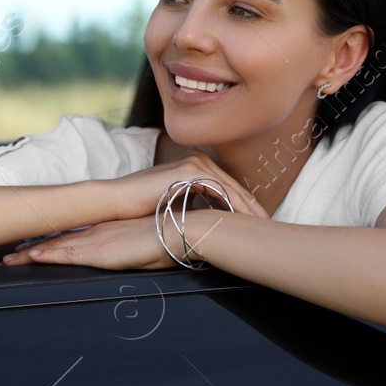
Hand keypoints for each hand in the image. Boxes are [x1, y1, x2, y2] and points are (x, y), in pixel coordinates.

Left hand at [0, 215, 187, 270]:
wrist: (183, 229)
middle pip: (56, 241)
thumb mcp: (147, 245)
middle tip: (9, 256)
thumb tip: (132, 253)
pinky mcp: (101, 251)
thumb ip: (133, 248)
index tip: (31, 247)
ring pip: (55, 247)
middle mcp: (97, 232)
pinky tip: (31, 258)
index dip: (49, 241)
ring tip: (10, 261)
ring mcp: (97, 240)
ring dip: (31, 255)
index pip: (71, 236)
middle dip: (31, 249)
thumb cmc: (171, 238)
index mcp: (107, 230)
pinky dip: (48, 255)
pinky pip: (68, 254)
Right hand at [106, 150, 271, 220]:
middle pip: (234, 185)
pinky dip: (234, 206)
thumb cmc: (141, 207)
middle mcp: (198, 158)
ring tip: (261, 226)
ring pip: (231, 188)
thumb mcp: (174, 202)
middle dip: (252, 207)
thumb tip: (209, 219)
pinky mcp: (189, 171)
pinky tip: (244, 221)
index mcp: (196, 163)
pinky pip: (220, 190)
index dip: (245, 205)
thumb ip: (193, 202)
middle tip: (268, 226)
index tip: (258, 223)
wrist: (117, 201)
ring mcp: (194, 162)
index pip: (228, 186)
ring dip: (248, 208)